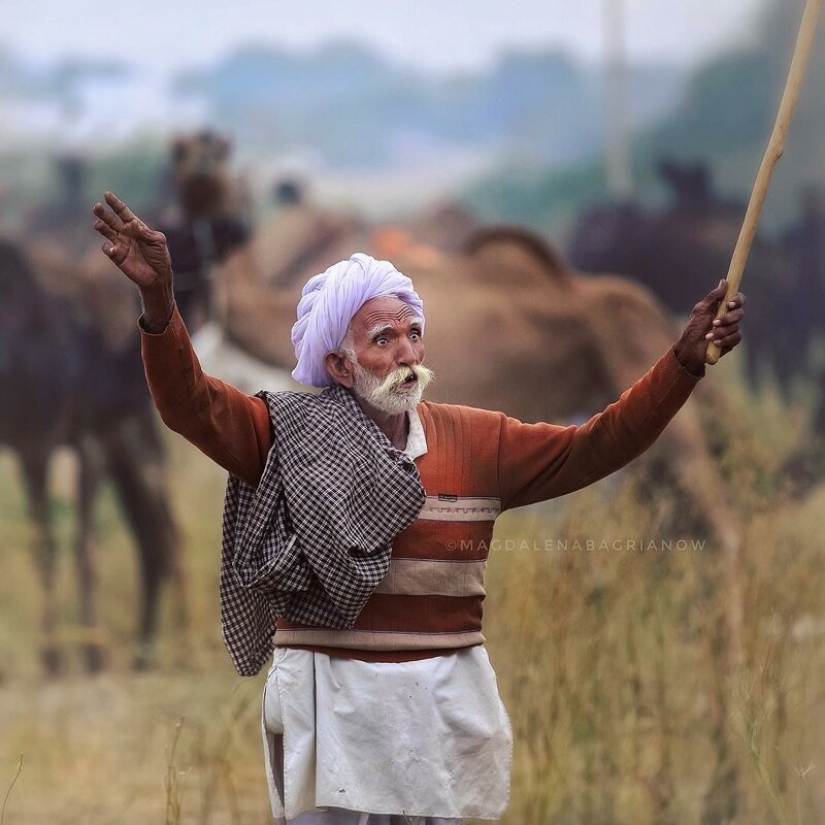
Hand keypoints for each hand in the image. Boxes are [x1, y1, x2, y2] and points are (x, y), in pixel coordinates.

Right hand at [93, 192, 174, 330]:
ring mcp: (120, 244)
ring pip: (106, 232)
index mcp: (136, 227)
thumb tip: (134, 223)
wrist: (158, 276)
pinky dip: (106, 247)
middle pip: (111, 220)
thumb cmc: (160, 257)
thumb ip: (146, 232)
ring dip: (101, 227)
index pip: (123, 212)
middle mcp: (125, 233)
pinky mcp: (117, 256)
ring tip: (98, 224)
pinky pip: (107, 249)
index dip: (115, 203)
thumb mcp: (158, 242)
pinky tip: (111, 248)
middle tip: (97, 206)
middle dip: (103, 213)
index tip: (107, 194)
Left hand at [674, 280, 744, 374]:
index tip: (729, 304)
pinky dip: (724, 339)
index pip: (737, 299)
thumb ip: (713, 296)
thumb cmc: (694, 328)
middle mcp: (729, 317)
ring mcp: (731, 329)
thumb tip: (724, 281)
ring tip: (708, 336)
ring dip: (720, 331)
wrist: (690, 348)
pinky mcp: (732, 341)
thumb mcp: (701, 310)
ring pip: (736, 327)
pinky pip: (736, 337)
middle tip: (714, 323)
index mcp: (722, 307)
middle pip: (740, 313)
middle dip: (727, 319)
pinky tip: (714, 342)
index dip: (737, 300)